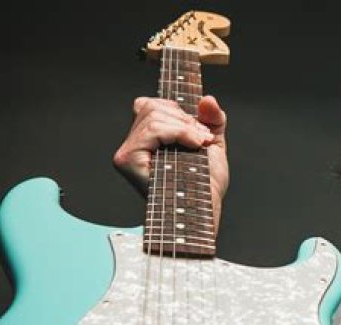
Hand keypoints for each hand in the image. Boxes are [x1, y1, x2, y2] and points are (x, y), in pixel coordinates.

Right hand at [113, 95, 228, 231]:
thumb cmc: (206, 186)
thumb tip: (207, 99)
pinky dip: (177, 132)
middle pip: (151, 107)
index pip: (149, 106)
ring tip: (198, 146)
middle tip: (202, 141)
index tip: (199, 132)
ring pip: (152, 115)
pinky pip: (152, 129)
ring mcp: (127, 154)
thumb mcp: (213, 144)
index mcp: (146, 143)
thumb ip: (212, 119)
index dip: (177, 112)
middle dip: (185, 120)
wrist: (205, 210)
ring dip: (184, 128)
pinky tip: (192, 146)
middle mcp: (132, 147)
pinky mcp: (127, 160)